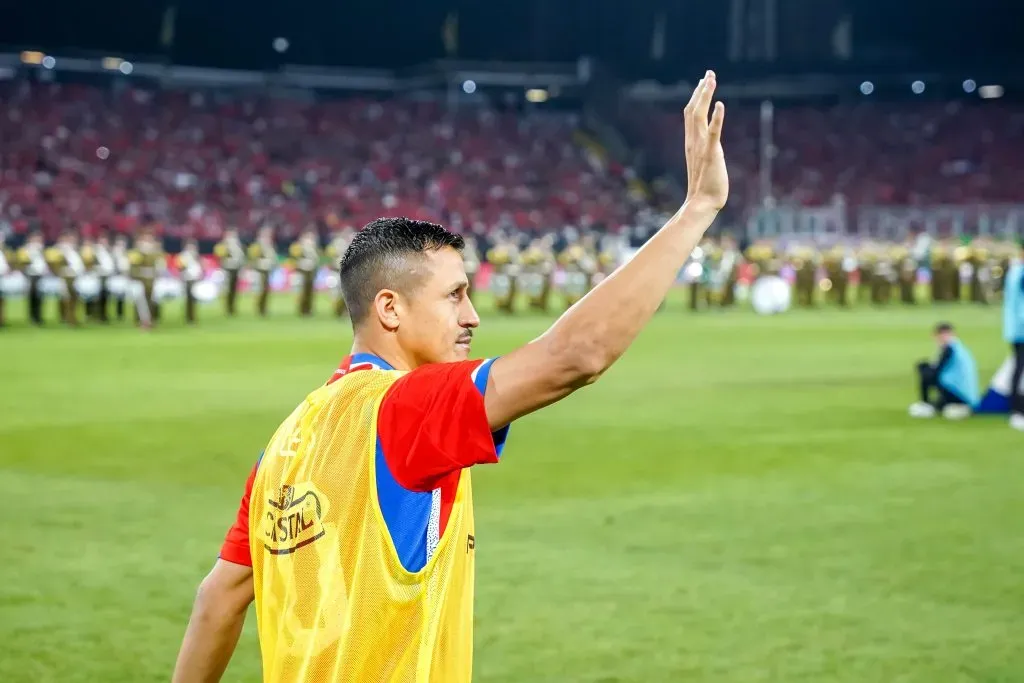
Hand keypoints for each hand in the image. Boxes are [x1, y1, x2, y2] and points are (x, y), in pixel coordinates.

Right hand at [683, 70, 727, 211]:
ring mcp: (701, 147)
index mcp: (691, 143)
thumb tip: (708, 147)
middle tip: (708, 74)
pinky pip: (713, 133)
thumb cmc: (705, 187)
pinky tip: (720, 105)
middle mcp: (693, 142)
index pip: (691, 114)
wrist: (702, 203)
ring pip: (699, 116)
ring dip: (705, 96)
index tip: (703, 82)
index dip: (697, 97)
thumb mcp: (704, 164)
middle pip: (693, 110)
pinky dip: (716, 118)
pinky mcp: (712, 154)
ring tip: (711, 80)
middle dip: (701, 90)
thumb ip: (705, 152)